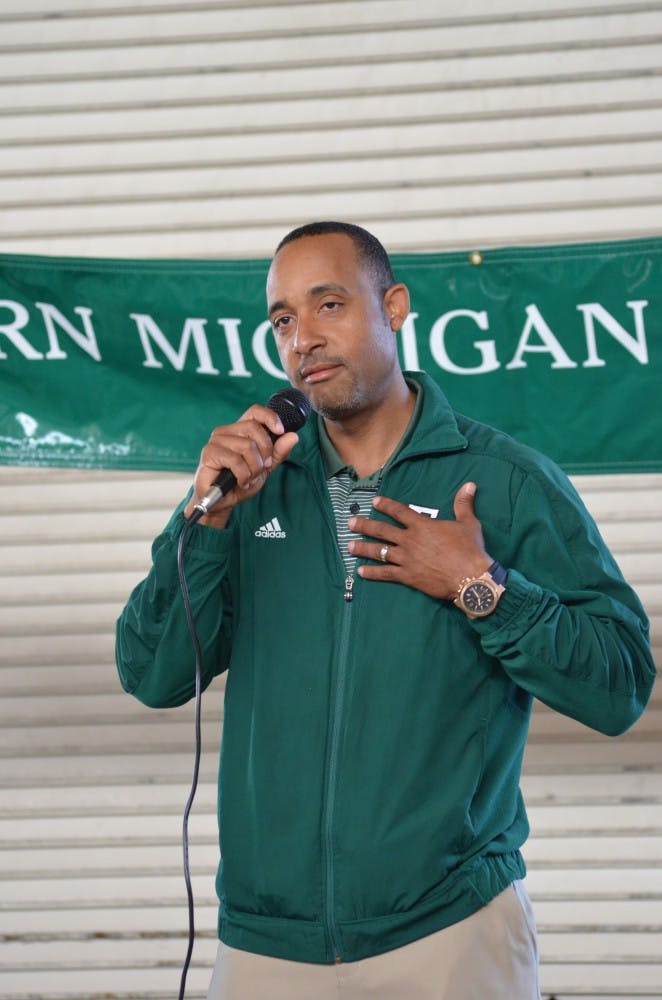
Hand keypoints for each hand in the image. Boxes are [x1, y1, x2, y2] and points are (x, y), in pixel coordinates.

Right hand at [183, 403, 299, 527]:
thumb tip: (293, 436)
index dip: (270, 417)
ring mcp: (216, 441)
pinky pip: (236, 460)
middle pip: (254, 429)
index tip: (280, 431)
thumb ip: (278, 452)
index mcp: (239, 430)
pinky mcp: (209, 453)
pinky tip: (240, 482)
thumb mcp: (265, 468)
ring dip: (254, 468)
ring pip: (247, 446)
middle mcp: (226, 431)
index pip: (255, 412)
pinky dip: (243, 475)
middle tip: (262, 468)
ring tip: (248, 478)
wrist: (222, 501)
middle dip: (265, 452)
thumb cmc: (240, 482)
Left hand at [347, 482, 491, 600]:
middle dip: (364, 525)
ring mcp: (406, 559)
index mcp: (422, 526)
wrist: (470, 577)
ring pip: (379, 551)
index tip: (373, 502)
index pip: (399, 511)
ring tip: (349, 546)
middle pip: (382, 530)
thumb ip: (463, 504)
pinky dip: (372, 573)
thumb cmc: (470, 549)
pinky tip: (361, 572)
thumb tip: (470, 485)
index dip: (385, 505)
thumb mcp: (468, 523)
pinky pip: (385, 574)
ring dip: (363, 548)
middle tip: (350, 523)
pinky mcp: (407, 576)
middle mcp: (410, 540)